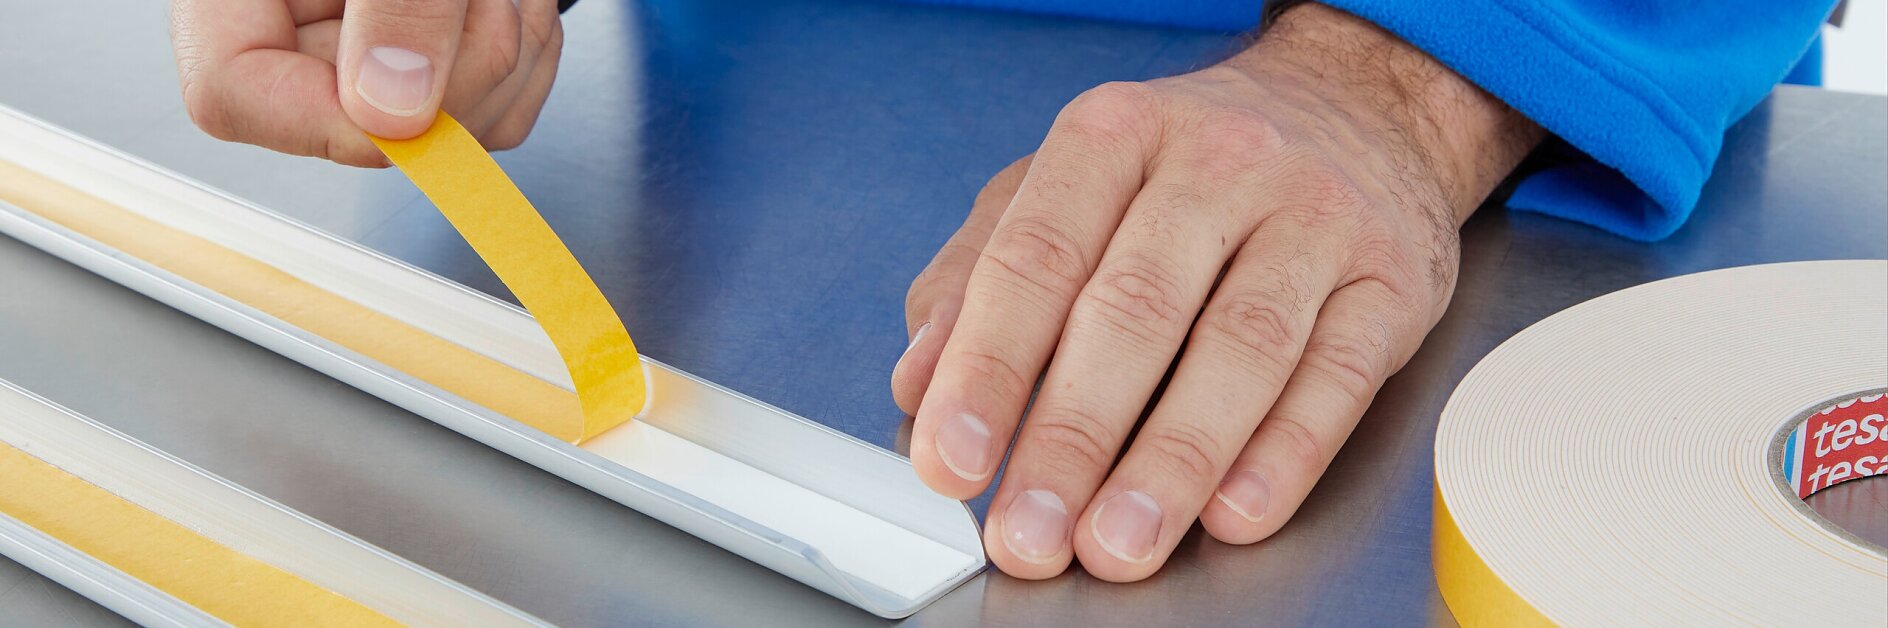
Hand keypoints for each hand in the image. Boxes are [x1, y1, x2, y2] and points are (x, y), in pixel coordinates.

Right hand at [170, 0, 563, 166]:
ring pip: (442, 128)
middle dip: (457, 70)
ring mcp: (365, 50)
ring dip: (507, 57)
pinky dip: (527, 58)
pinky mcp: (432, 64)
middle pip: (357, 123)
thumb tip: (392, 113)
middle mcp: (292, 24)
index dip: (332, 119)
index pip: (234, 94)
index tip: (420, 98)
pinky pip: (491, 112)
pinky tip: (515, 3)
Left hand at [892, 5, 1542, 580]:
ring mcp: (1314, 218)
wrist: (1358, 108)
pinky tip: (1235, 513)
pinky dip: (1286, 454)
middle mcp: (1218, 165)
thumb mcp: (1066, 187)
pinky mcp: (1391, 280)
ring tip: (1120, 542)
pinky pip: (1338, 375)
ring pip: (1240, 348)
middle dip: (1072, 437)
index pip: (1036, 259)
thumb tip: (918, 385)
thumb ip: (977, 277)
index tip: (953, 459)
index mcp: (1113, 136)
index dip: (987, 368)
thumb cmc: (1188, 171)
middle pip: (1134, 311)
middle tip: (1030, 531)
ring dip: (1173, 461)